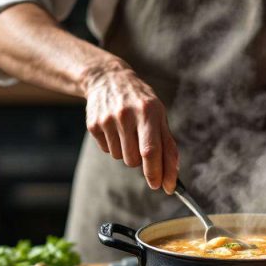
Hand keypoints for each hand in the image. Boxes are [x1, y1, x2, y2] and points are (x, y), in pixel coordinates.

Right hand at [83, 61, 178, 192]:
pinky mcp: (93, 124)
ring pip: (121, 158)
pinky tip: (115, 129)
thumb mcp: (159, 115)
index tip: (165, 187)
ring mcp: (107, 119)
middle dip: (143, 165)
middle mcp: (126, 114)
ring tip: (128, 132)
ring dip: (128, 152)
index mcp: (148, 111)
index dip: (158, 172)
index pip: (152, 150)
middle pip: (134, 160)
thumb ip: (167, 143)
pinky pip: (107, 151)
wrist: (108, 79)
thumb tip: (172, 175)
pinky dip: (114, 145)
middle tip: (144, 152)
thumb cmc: (141, 101)